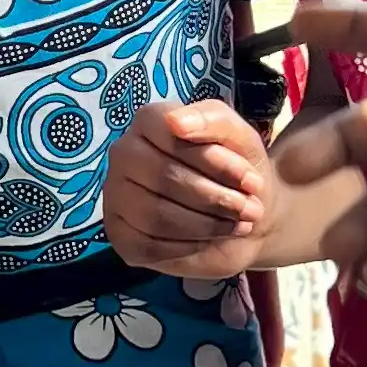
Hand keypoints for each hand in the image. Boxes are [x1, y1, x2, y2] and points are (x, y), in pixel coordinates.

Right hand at [103, 100, 268, 275]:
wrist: (244, 217)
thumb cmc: (237, 171)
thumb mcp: (240, 138)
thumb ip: (213, 120)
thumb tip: (176, 122)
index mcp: (148, 122)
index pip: (170, 133)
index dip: (214, 160)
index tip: (250, 179)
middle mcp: (124, 154)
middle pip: (164, 176)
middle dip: (216, 197)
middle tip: (250, 209)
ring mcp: (116, 196)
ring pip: (156, 214)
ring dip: (206, 224)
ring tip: (237, 224)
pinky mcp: (120, 236)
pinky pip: (149, 245)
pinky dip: (188, 246)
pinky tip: (207, 240)